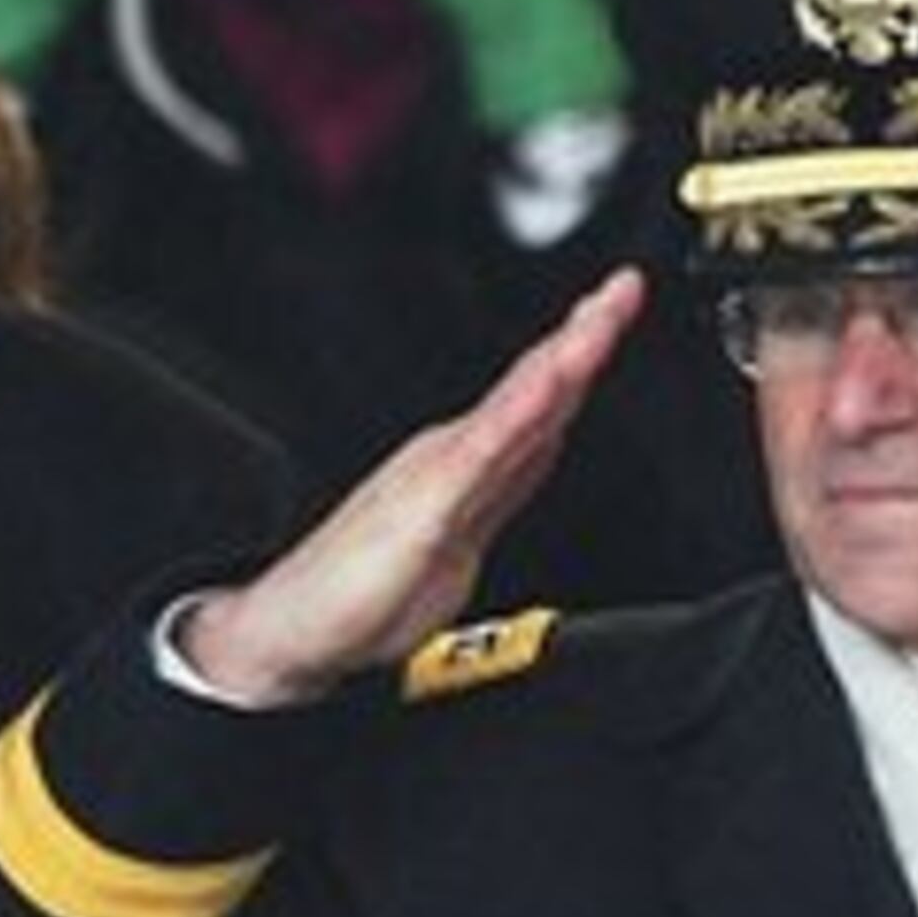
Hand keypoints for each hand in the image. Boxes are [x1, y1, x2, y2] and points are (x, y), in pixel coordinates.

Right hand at [182, 265, 645, 703]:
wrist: (293, 627)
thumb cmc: (362, 593)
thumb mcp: (456, 541)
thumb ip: (499, 487)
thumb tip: (542, 447)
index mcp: (464, 464)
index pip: (538, 401)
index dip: (583, 355)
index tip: (619, 306)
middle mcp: (453, 459)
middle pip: (532, 391)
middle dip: (585, 338)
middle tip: (624, 289)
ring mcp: (438, 480)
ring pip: (514, 413)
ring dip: (560, 365)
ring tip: (598, 321)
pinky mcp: (424, 512)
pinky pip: (481, 459)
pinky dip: (516, 418)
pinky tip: (542, 392)